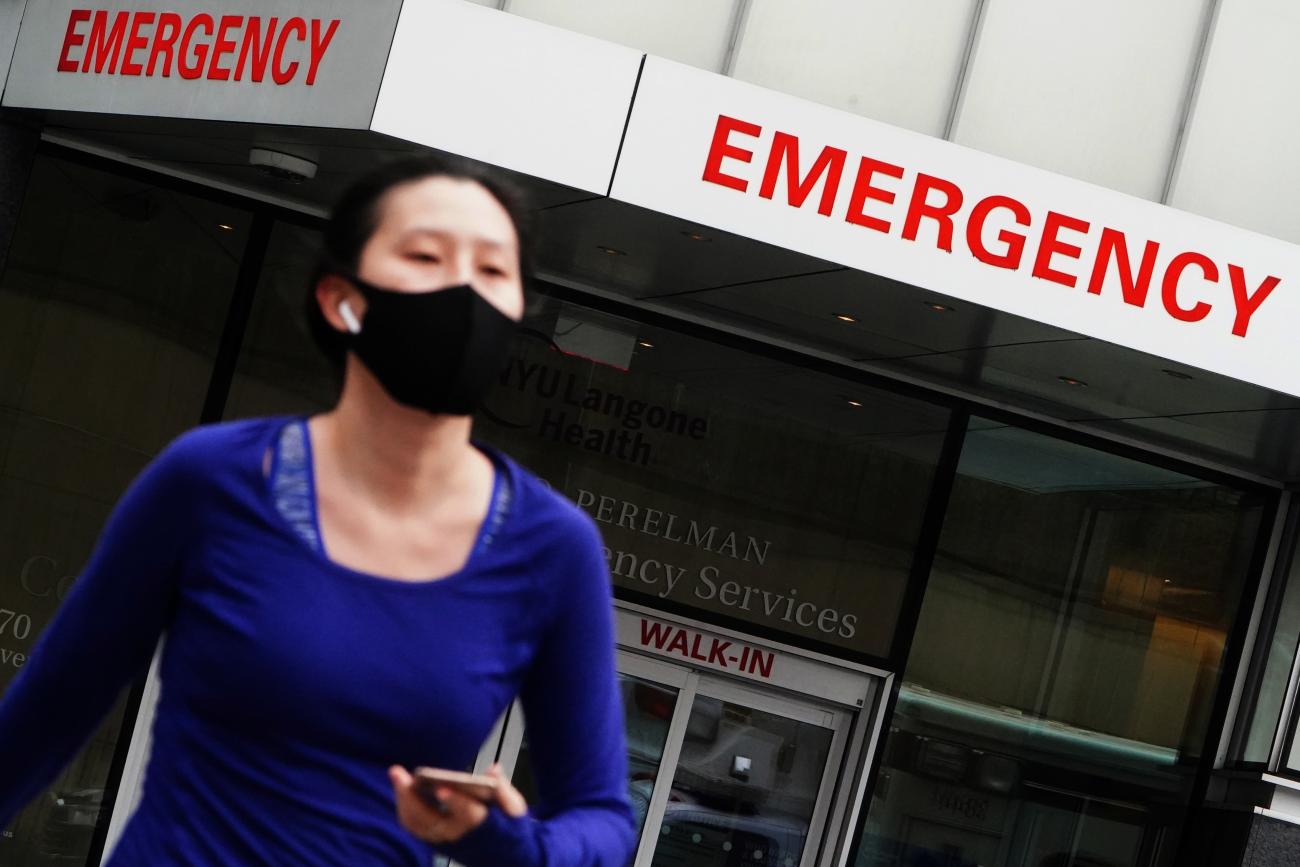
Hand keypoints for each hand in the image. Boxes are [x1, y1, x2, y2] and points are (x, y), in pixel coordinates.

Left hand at [389, 763, 526, 844]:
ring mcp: (442, 840)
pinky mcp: (433, 839)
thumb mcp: (514, 807)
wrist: (504, 855)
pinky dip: (404, 807)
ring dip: (403, 800)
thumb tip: (493, 769)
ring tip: (397, 774)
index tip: (442, 788)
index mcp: (483, 827)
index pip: (468, 815)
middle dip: (411, 797)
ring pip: (416, 824)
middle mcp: (458, 836)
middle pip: (430, 820)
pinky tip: (403, 787)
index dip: (456, 802)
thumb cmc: (509, 826)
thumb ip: (503, 789)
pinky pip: (413, 826)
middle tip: (398, 772)